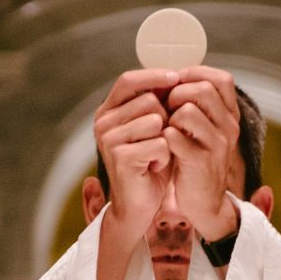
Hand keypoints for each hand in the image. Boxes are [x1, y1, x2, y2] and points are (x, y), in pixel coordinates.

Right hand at [93, 69, 178, 239]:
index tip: (177, 77)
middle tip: (160, 141)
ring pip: (155, 120)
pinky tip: (155, 167)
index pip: (128, 80)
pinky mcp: (120, 157)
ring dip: (166, 139)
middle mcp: (103, 122)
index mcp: (108, 111)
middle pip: (148, 100)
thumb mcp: (153, 128)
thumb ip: (158, 103)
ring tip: (156, 155)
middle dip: (165, 118)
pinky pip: (159, 143)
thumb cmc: (150, 164)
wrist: (139, 205)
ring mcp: (109, 139)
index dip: (153, 76)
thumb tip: (175, 74)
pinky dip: (165, 156)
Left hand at [162, 66, 240, 240]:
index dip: (196, 74)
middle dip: (177, 93)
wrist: (204, 203)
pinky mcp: (201, 163)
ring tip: (167, 129)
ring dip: (169, 116)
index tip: (177, 84)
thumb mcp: (203, 130)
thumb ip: (196, 105)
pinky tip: (163, 146)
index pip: (221, 79)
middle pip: (203, 89)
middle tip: (168, 108)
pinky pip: (175, 136)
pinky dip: (163, 137)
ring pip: (188, 110)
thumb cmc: (196, 161)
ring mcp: (217, 145)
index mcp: (230, 116)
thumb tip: (173, 76)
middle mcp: (229, 128)